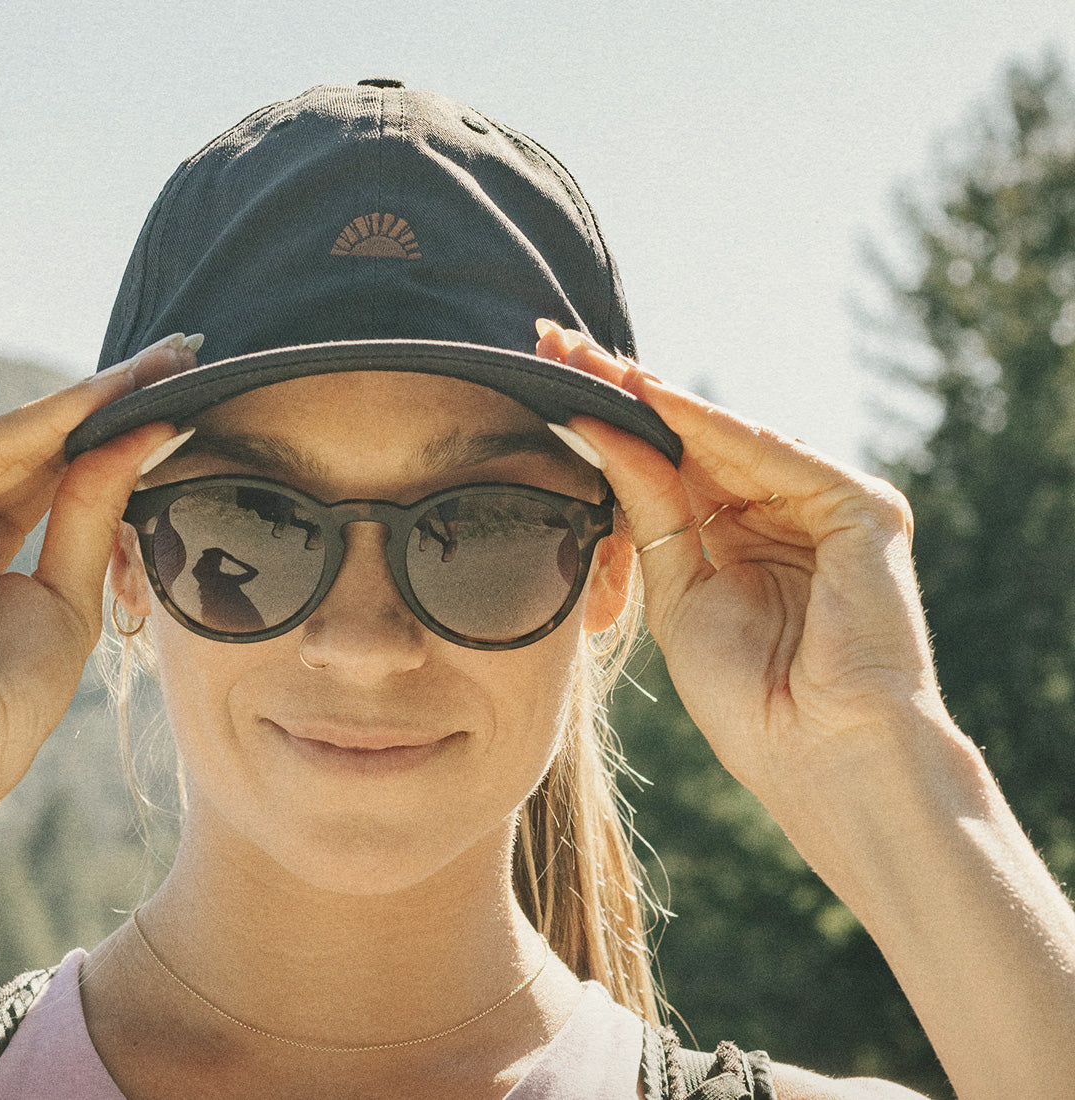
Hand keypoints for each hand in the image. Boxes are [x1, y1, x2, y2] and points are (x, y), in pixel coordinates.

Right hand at [0, 335, 197, 807]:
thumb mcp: (64, 598)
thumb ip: (90, 515)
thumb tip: (140, 435)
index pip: (46, 475)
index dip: (111, 434)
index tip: (179, 392)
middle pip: (32, 447)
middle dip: (109, 401)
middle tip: (184, 354)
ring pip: (10, 442)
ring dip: (88, 401)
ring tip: (163, 365)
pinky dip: (47, 425)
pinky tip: (108, 399)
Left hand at [536, 322, 949, 812]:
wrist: (820, 757)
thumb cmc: (752, 702)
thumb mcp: (680, 594)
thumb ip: (652, 516)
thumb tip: (602, 433)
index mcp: (742, 539)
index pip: (669, 466)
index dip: (610, 425)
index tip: (544, 381)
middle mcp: (783, 513)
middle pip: (691, 437)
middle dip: (621, 391)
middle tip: (552, 342)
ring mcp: (825, 507)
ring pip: (724, 436)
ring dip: (652, 395)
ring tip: (582, 359)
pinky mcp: (862, 507)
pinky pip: (770, 454)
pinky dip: (708, 425)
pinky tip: (649, 396)